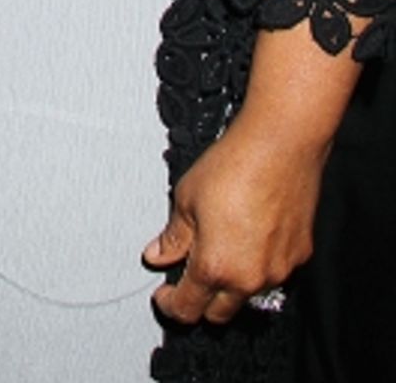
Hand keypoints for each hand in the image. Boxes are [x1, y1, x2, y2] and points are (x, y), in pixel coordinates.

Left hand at [142, 112, 325, 324]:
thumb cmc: (235, 165)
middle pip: (220, 313)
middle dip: (201, 301)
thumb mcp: (186, 198)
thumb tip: (158, 255)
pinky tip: (250, 237)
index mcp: (216, 267)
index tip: (165, 296)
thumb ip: (173, 237)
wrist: (280, 145)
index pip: (188, 308)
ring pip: (249, 294)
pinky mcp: (300, 255)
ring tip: (222, 247)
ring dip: (233, 282)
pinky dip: (259, 263)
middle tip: (189, 276)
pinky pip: (275, 272)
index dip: (171, 304)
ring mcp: (278, 270)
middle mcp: (250, 278)